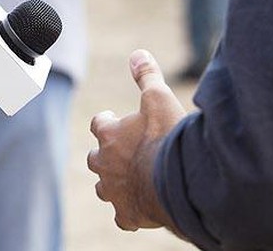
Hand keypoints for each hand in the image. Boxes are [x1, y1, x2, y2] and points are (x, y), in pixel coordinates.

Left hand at [87, 50, 186, 232]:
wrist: (177, 180)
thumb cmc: (167, 137)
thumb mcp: (159, 98)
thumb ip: (147, 76)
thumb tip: (136, 54)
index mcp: (108, 134)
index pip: (98, 124)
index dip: (107, 121)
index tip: (116, 120)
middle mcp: (104, 163)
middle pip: (95, 158)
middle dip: (106, 154)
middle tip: (124, 152)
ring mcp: (114, 191)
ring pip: (104, 188)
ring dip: (114, 183)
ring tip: (131, 179)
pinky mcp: (127, 214)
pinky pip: (123, 217)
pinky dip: (129, 213)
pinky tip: (140, 211)